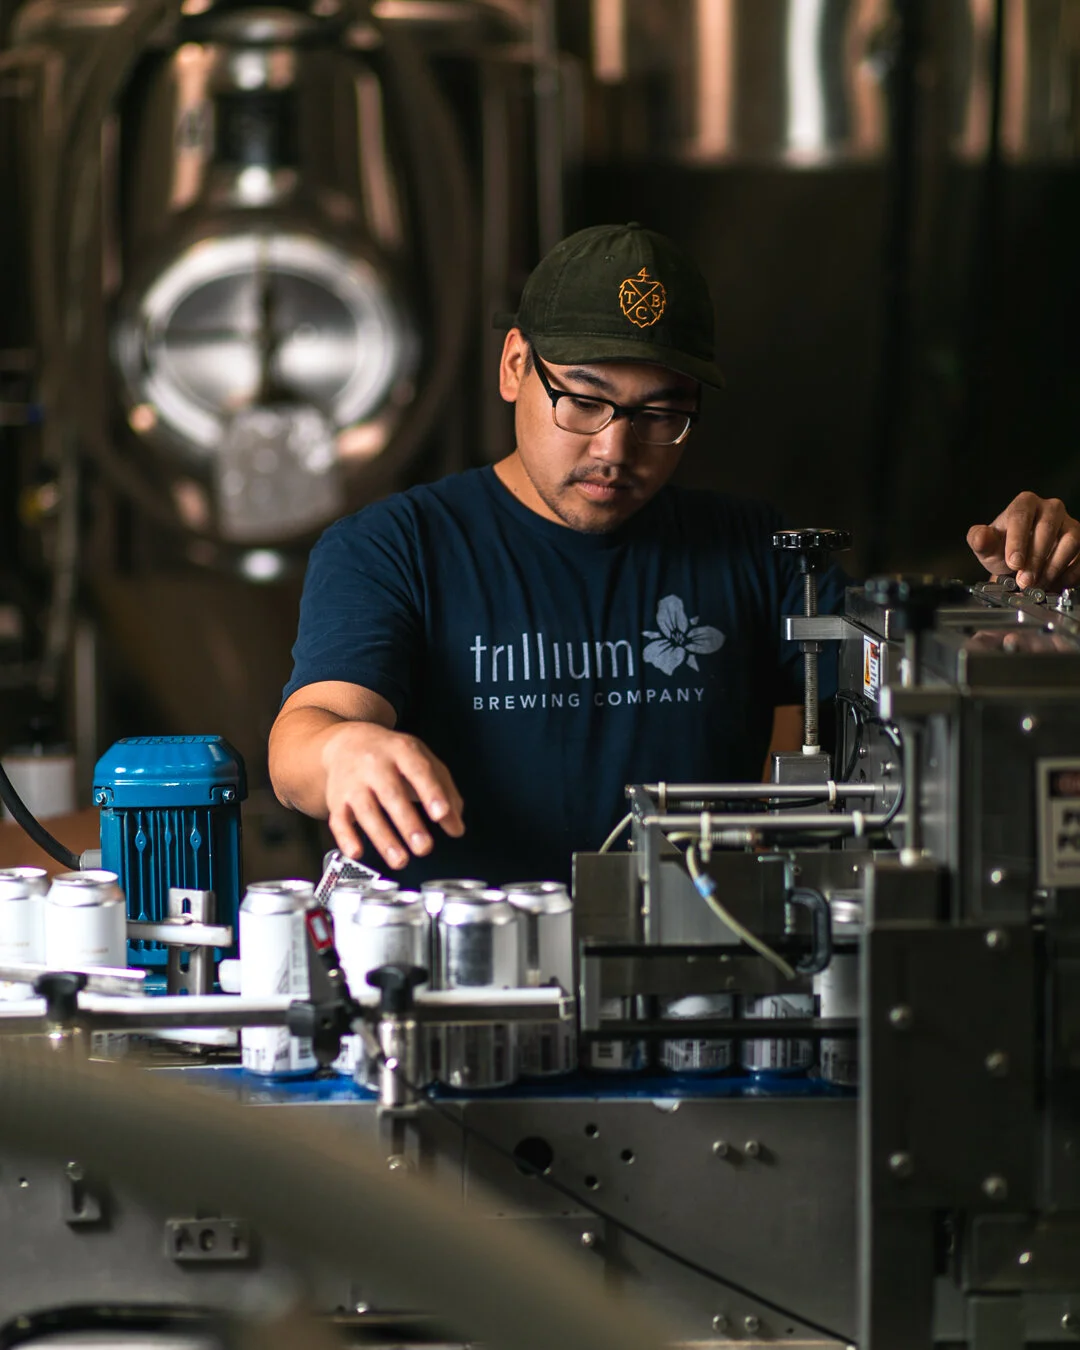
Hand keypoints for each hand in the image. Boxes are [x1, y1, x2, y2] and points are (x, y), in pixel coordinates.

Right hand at [321, 722, 464, 870]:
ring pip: (366, 810)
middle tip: (424, 847)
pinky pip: (338, 819)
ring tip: (400, 860)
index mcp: (402, 751)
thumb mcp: (423, 761)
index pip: (418, 771)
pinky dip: (346, 837)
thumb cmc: (392, 756)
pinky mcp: (337, 799)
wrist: (346, 742)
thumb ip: (445, 792)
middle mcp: (375, 764)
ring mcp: (353, 782)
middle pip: (391, 794)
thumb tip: (456, 827)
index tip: (441, 815)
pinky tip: (357, 852)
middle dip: (408, 823)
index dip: (431, 793)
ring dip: (383, 838)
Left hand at [967, 492, 1079, 589]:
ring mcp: (1069, 524)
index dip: (1017, 540)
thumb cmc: (1004, 549)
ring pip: (1070, 541)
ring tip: (1038, 584)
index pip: (1021, 516)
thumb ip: (980, 541)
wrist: (1020, 563)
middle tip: (1025, 580)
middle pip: (1047, 528)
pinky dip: (1070, 573)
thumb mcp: (987, 547)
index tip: (1014, 563)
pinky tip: (1055, 584)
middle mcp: (1050, 508)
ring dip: (1053, 567)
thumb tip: (980, 536)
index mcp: (1025, 504)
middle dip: (1035, 558)